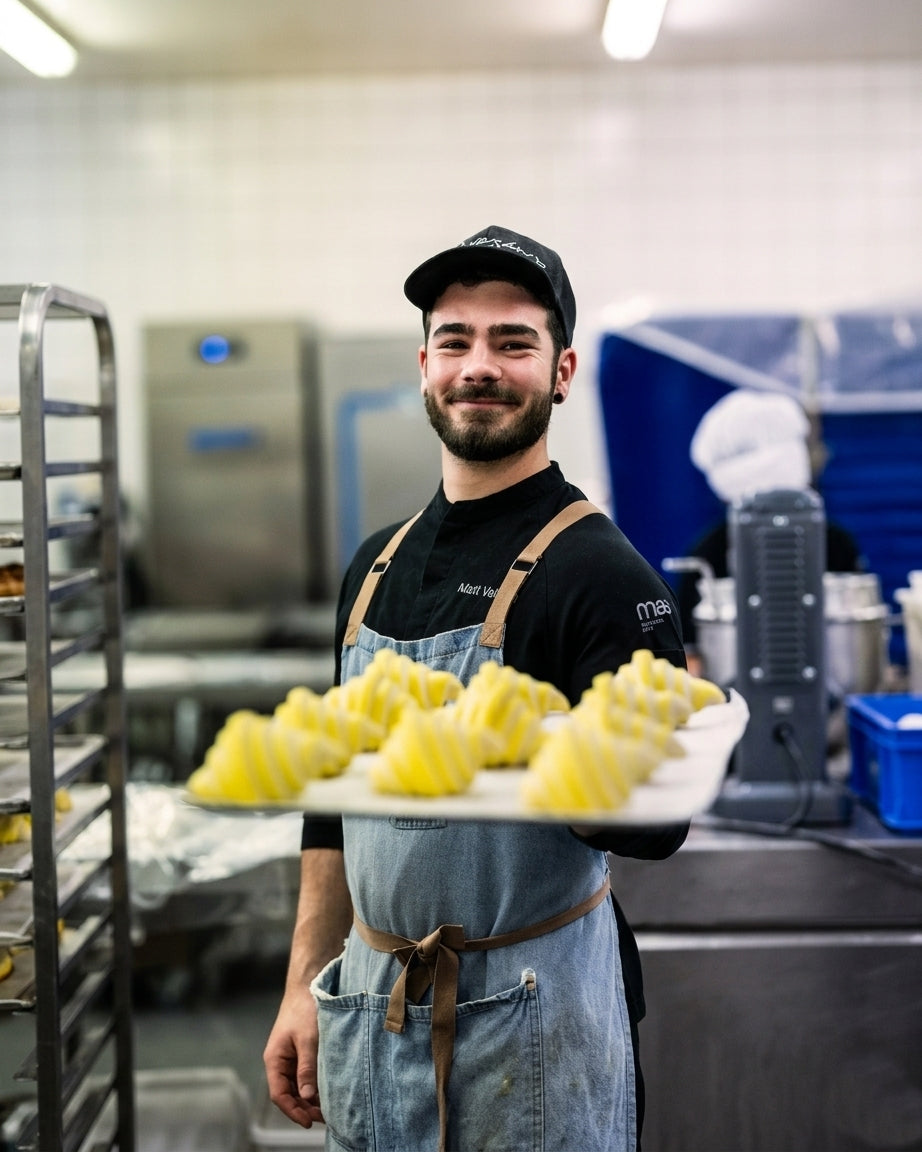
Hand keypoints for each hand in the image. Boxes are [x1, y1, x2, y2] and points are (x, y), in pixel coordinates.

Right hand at [264, 980, 323, 1127]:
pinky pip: (305, 1076)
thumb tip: (308, 1096)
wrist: (309, 984)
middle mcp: (280, 1062)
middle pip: (289, 1094)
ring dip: (310, 1099)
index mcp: (274, 1059)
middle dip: (304, 1108)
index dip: (292, 1111)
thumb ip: (307, 1067)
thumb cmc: (305, 1008)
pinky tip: (327, 1091)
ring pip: (298, 1087)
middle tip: (325, 1117)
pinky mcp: (302, 1053)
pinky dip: (315, 1086)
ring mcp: (291, 1058)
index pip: (279, 1094)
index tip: (308, 1122)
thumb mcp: (308, 1039)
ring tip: (328, 1109)